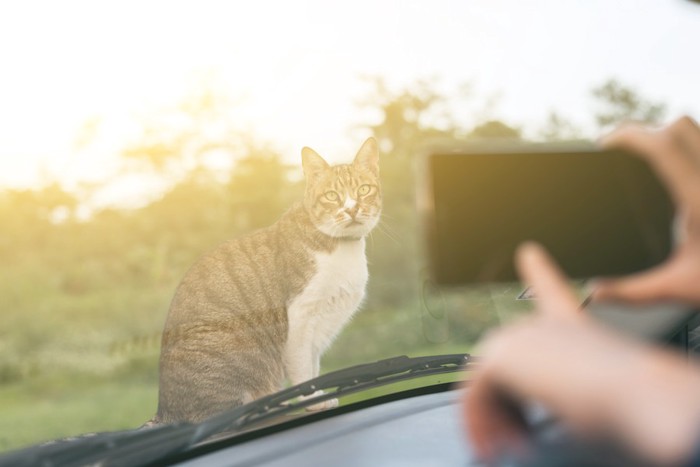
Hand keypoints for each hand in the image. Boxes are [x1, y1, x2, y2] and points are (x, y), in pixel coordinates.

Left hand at [463, 242, 699, 464]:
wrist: (647, 401)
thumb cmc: (634, 411)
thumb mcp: (595, 404)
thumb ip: (564, 404)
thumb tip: (524, 435)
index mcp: (574, 332)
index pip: (552, 293)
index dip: (540, 272)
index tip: (527, 252)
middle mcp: (544, 327)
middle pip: (503, 370)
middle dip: (503, 410)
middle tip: (520, 445)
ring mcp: (519, 335)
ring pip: (484, 386)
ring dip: (492, 423)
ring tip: (511, 452)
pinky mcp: (498, 354)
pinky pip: (471, 395)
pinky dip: (480, 424)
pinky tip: (498, 446)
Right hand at [594, 116, 699, 303]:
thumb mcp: (680, 289)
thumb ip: (632, 292)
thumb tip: (596, 292)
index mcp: (699, 198)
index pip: (660, 145)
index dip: (627, 135)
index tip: (606, 142)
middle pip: (679, 125)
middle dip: (648, 133)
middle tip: (627, 154)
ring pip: (699, 132)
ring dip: (673, 139)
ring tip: (652, 164)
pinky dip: (692, 154)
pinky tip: (683, 181)